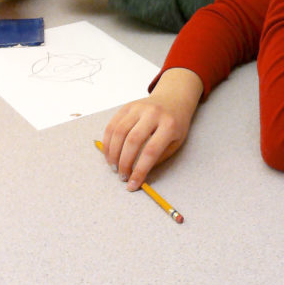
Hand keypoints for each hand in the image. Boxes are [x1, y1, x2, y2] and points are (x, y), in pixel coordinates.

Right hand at [102, 67, 203, 189]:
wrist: (173, 99)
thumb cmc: (175, 124)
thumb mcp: (176, 142)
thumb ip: (158, 157)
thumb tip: (137, 174)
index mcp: (169, 125)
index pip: (151, 151)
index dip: (139, 171)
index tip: (132, 185)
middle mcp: (153, 113)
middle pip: (132, 141)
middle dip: (124, 163)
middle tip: (122, 177)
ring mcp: (138, 107)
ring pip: (119, 132)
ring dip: (113, 154)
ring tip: (114, 167)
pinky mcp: (127, 106)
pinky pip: (112, 124)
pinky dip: (108, 141)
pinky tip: (109, 153)